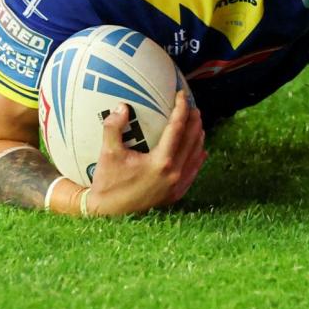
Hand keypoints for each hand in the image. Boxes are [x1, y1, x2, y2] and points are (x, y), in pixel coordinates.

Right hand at [87, 92, 206, 215]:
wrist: (108, 214)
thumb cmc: (107, 182)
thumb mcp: (108, 153)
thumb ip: (113, 127)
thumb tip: (122, 107)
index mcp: (161, 162)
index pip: (178, 128)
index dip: (182, 108)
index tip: (182, 95)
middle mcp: (174, 173)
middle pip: (192, 140)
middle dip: (194, 120)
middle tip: (192, 105)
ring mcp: (176, 185)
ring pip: (196, 155)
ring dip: (198, 137)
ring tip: (197, 123)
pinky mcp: (175, 194)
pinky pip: (193, 172)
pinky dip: (198, 158)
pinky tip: (201, 150)